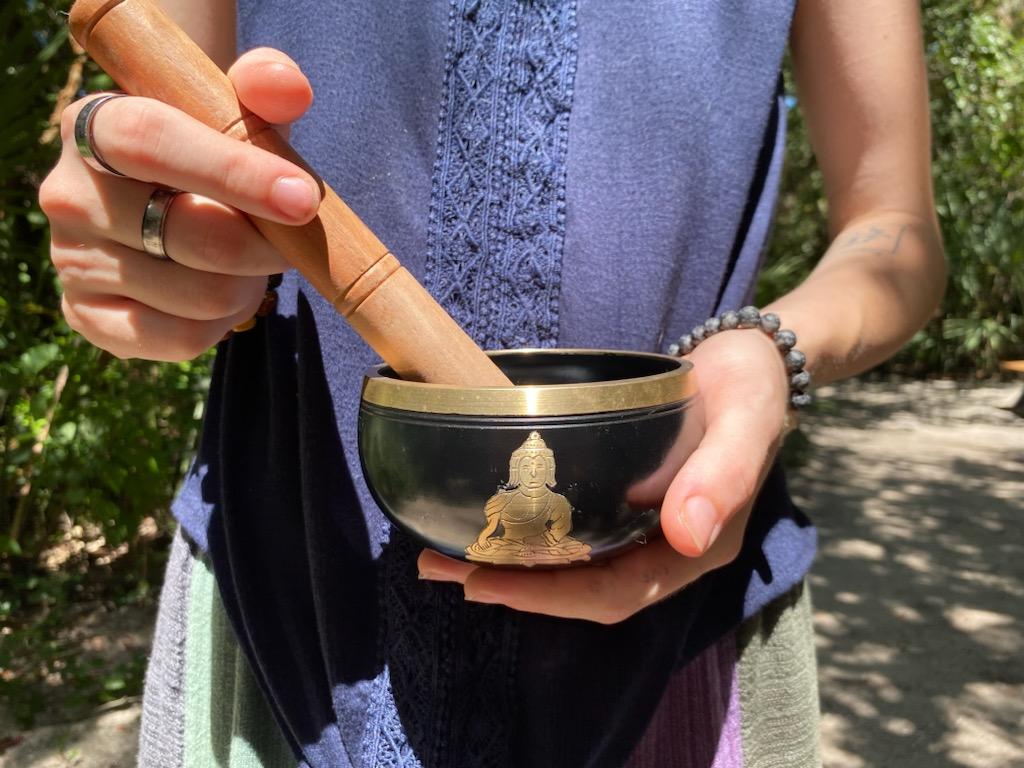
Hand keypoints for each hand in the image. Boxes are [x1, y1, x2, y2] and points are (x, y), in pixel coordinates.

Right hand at [39, 48, 316, 360]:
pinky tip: (224, 297)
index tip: (303, 199)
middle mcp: (69, 193)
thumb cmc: (216, 149)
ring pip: (198, 296)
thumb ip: (266, 85)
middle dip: (263, 246)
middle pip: (186, 234)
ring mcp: (72, 260)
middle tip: (289, 241)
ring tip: (249, 265)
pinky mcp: (87, 316)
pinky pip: (180, 339)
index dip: (234, 173)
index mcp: (96, 124)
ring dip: (248, 287)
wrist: (173, 198)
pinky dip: (223, 325)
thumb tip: (286, 87)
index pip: (153, 142)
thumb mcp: (238, 109)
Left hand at [418, 328, 790, 623]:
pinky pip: (574, 534)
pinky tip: (492, 520)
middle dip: (514, 588)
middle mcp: (667, 550)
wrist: (749, 362)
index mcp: (698, 547)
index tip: (482, 583)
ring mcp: (645, 529)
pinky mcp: (627, 502)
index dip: (549, 598)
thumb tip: (688, 536)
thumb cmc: (749, 388)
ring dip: (512, 567)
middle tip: (441, 568)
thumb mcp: (745, 420)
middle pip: (584, 590)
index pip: (616, 595)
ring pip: (575, 567)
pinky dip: (530, 535)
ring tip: (446, 553)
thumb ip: (723, 475)